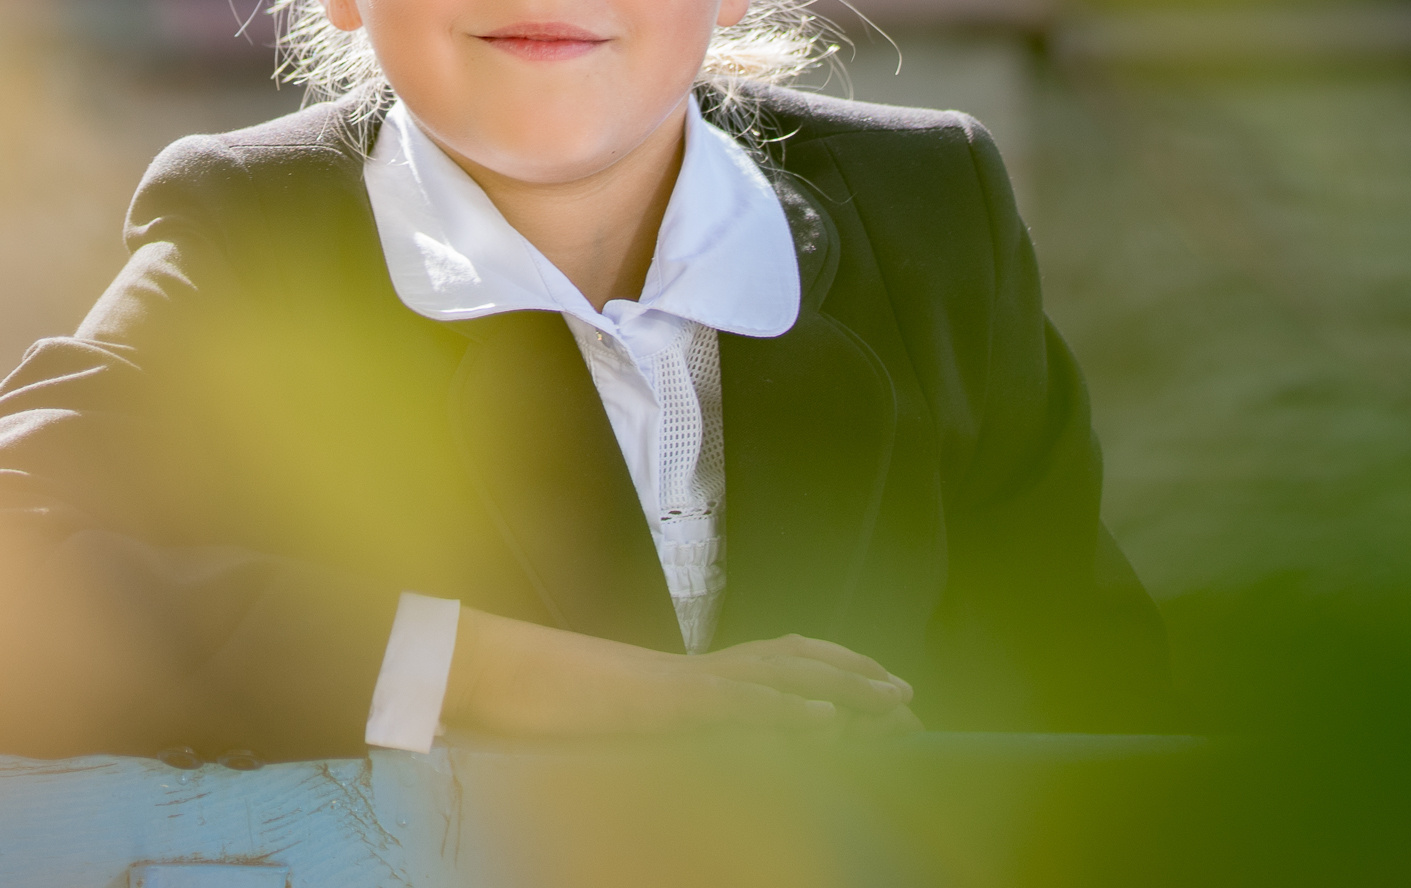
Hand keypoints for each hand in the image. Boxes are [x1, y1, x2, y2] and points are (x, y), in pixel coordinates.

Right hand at [442, 609, 913, 739]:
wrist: (500, 676)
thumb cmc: (551, 704)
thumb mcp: (622, 727)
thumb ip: (664, 732)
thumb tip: (690, 750)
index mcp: (691, 676)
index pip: (777, 660)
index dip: (832, 669)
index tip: (878, 685)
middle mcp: (698, 670)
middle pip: (796, 661)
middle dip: (857, 677)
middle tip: (909, 697)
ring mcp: (686, 683)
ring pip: (783, 677)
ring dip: (846, 688)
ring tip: (894, 702)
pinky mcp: (670, 703)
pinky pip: (739, 706)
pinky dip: (790, 713)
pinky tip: (831, 724)